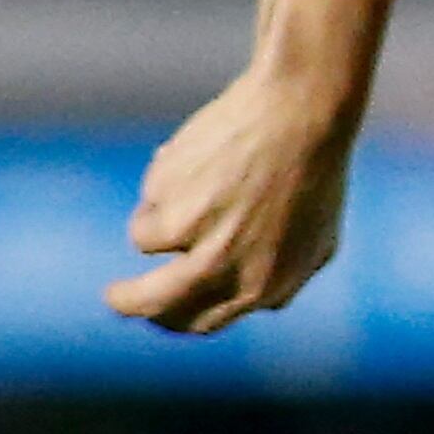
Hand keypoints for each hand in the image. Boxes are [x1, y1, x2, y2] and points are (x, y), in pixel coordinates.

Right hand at [103, 71, 352, 333]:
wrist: (306, 111)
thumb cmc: (315, 165)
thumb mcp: (319, 234)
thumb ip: (286, 276)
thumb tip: (254, 305)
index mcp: (267, 287)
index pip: (203, 322)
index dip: (173, 316)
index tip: (155, 306)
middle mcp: (231, 277)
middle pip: (154, 307)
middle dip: (127, 302)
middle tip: (114, 293)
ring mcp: (200, 249)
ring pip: (145, 242)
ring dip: (160, 208)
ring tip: (205, 171)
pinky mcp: (174, 217)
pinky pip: (148, 203)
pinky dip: (165, 181)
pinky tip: (204, 157)